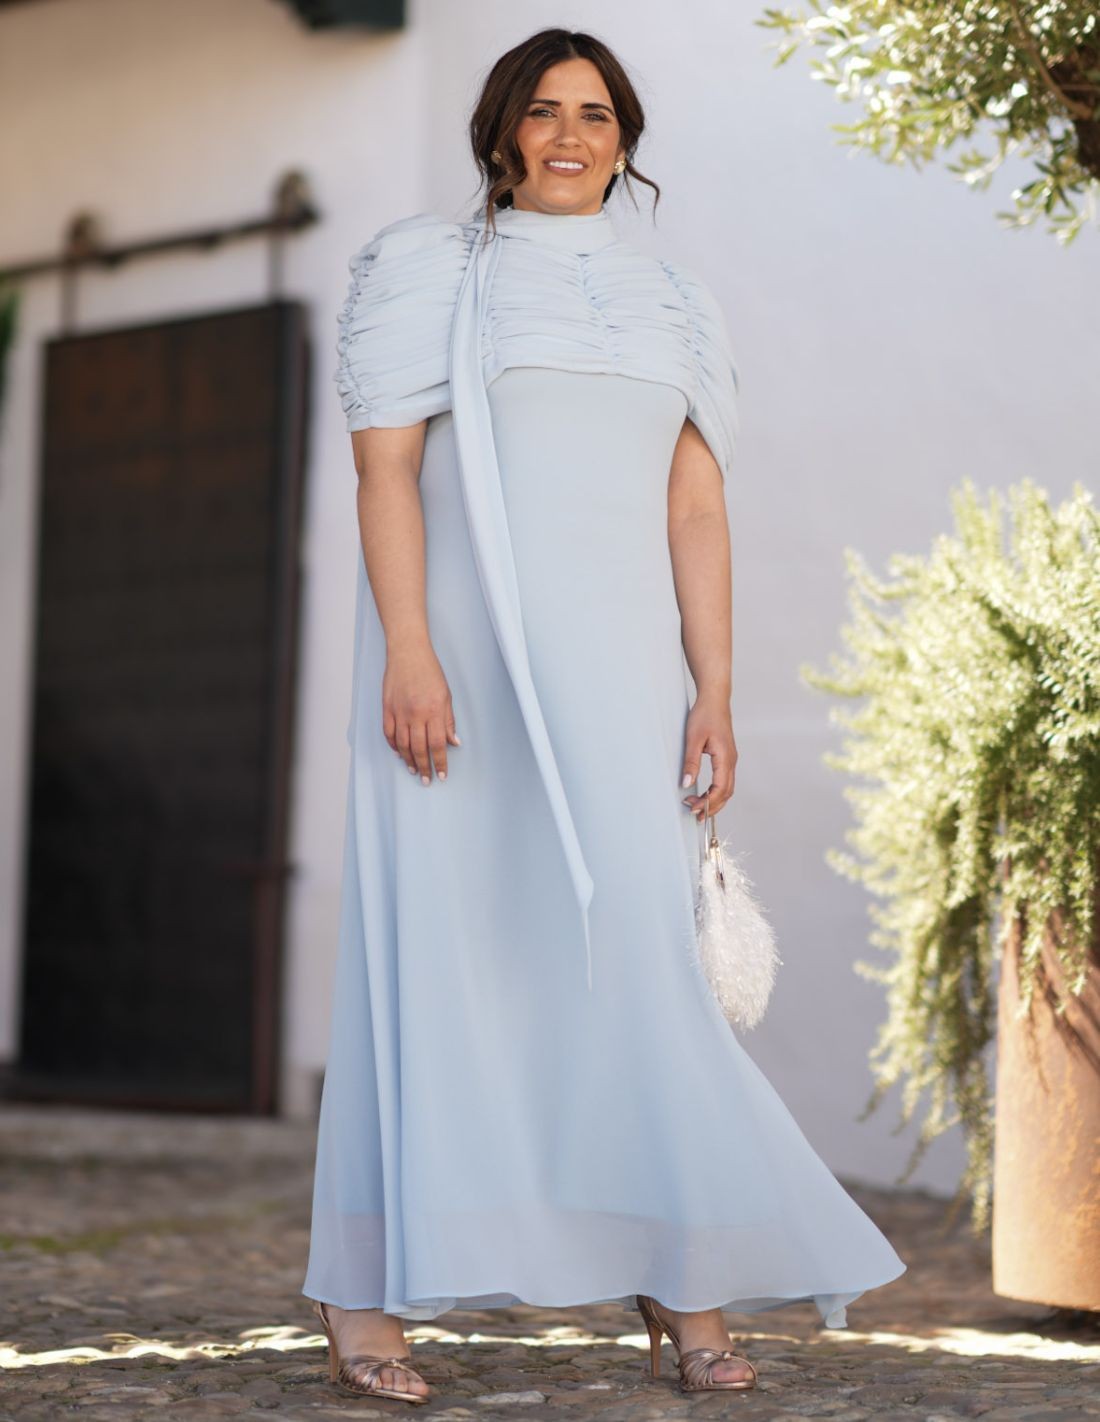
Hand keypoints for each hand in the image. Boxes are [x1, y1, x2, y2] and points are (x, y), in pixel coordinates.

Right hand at [382, 642, 460, 783]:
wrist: (408, 652)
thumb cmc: (430, 671)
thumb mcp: (446, 695)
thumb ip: (448, 721)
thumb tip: (454, 742)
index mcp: (433, 711)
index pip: (438, 744)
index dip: (440, 762)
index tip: (441, 775)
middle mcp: (416, 714)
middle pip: (419, 748)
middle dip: (424, 767)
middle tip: (427, 780)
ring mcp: (399, 711)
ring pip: (402, 744)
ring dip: (408, 760)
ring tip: (414, 770)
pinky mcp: (387, 708)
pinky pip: (389, 733)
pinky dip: (394, 745)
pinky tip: (399, 753)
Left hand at [680, 693, 736, 820]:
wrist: (715, 699)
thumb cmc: (704, 715)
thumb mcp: (693, 739)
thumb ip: (691, 762)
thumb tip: (686, 784)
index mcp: (725, 757)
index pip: (720, 788)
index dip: (708, 802)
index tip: (693, 809)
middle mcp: (731, 761)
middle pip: (726, 793)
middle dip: (712, 807)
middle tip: (695, 815)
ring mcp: (730, 759)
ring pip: (727, 788)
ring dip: (715, 801)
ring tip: (699, 808)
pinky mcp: (727, 757)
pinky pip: (725, 780)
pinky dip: (716, 792)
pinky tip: (705, 795)